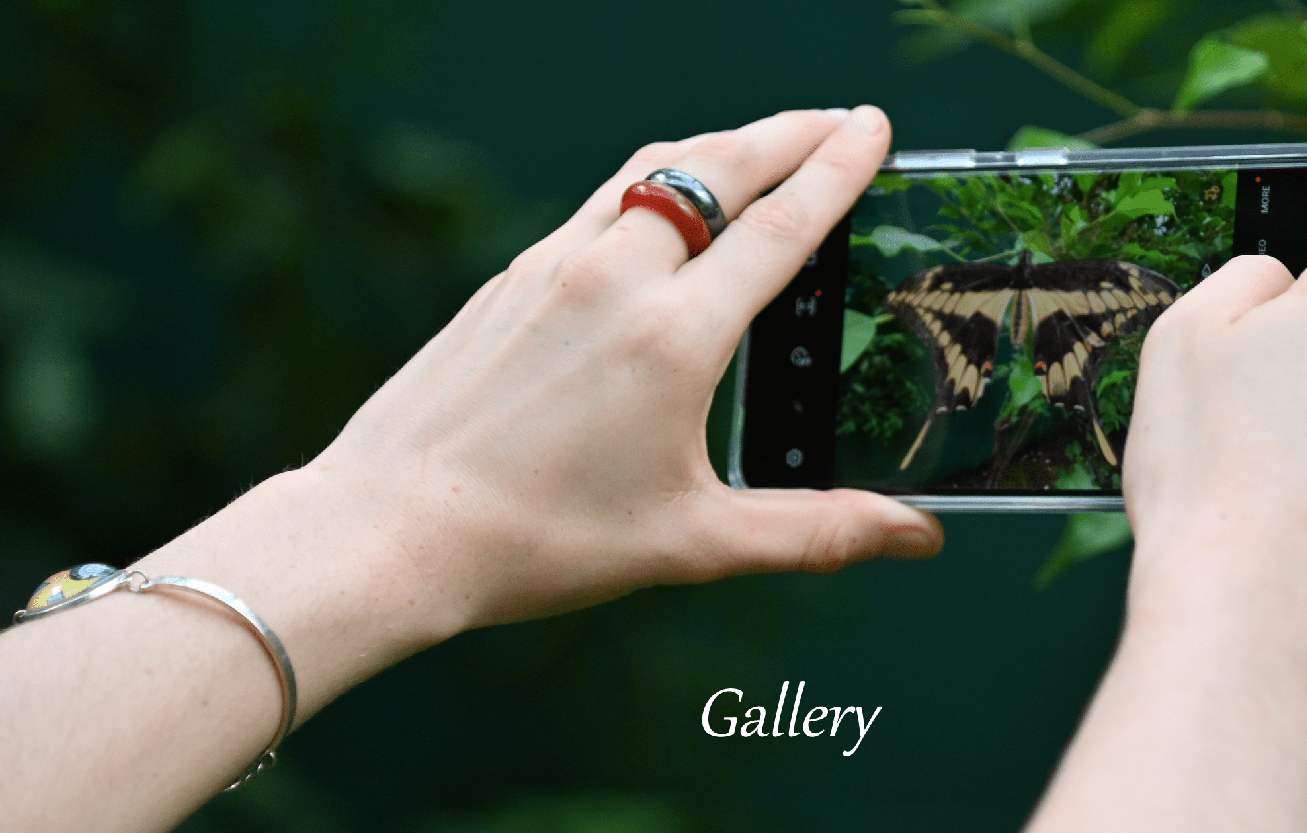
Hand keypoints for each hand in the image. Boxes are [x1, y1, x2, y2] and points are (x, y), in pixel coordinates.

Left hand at [301, 107, 942, 630]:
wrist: (390, 530)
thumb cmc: (540, 541)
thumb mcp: (695, 543)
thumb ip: (814, 531)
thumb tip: (916, 536)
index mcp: (673, 336)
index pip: (780, 228)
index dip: (837, 170)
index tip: (872, 127)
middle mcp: (614, 279)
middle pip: (720, 171)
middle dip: (788, 135)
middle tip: (838, 119)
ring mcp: (552, 268)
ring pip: (652, 173)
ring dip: (719, 148)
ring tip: (762, 147)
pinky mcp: (508, 281)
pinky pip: (599, 205)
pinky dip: (653, 184)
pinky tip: (661, 210)